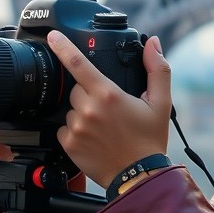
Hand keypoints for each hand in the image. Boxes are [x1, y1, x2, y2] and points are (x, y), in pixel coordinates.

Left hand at [46, 31, 171, 188]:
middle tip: (107, 108)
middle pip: (76, 89)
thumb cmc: (149, 140)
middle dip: (88, 93)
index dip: (63, 46)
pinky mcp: (69, 144)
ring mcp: (76, 127)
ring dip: (82, 112)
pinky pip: (64, 128)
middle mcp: (89, 109)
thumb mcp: (161, 103)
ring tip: (102, 126)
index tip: (52, 35)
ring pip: (70, 109)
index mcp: (108, 94)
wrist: (139, 176)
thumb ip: (157, 69)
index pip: (78, 63)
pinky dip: (75, 130)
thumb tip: (152, 44)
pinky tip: (93, 138)